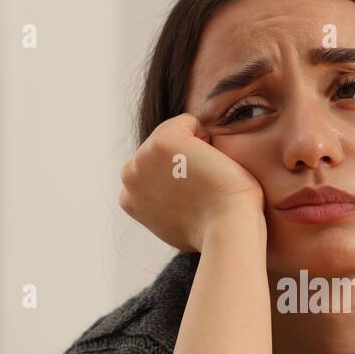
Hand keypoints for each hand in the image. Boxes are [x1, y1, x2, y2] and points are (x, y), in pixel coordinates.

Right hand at [119, 112, 265, 251]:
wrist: (226, 228)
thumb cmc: (212, 231)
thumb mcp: (173, 222)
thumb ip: (161, 203)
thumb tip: (166, 196)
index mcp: (128, 197)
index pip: (156, 168)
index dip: (180, 180)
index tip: (192, 199)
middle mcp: (130, 176)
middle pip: (162, 149)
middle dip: (182, 162)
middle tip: (200, 189)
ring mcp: (143, 156)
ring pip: (175, 134)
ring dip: (193, 151)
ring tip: (204, 179)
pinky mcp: (164, 140)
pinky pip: (189, 122)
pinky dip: (206, 138)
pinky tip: (211, 164)